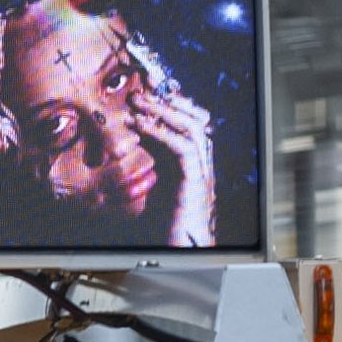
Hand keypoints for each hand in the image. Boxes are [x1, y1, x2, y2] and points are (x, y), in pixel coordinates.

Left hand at [134, 89, 216, 247]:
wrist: (181, 253)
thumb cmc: (167, 227)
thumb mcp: (156, 182)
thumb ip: (152, 157)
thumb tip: (138, 132)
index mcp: (194, 162)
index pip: (188, 121)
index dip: (170, 102)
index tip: (146, 89)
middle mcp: (203, 163)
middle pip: (196, 117)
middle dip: (170, 99)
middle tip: (142, 89)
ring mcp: (203, 170)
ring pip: (192, 126)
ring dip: (163, 109)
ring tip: (139, 101)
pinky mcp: (196, 181)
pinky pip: (182, 147)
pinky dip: (161, 131)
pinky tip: (141, 125)